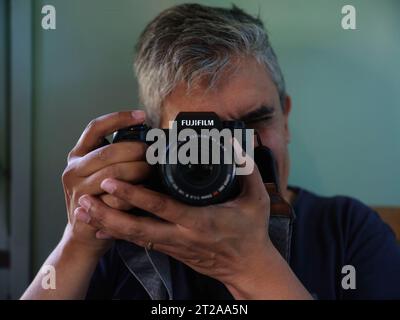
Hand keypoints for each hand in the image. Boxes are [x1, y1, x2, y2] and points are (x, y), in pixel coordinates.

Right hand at [61, 110, 149, 255]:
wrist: (84, 233)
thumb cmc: (99, 197)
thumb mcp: (100, 171)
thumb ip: (116, 155)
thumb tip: (148, 138)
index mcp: (78, 155)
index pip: (96, 128)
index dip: (119, 119)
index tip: (141, 116)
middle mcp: (73, 169)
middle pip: (108, 152)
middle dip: (135, 150)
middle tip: (153, 152)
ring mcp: (78, 190)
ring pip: (113, 174)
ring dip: (138, 171)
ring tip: (152, 170)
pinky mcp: (87, 209)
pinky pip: (116, 199)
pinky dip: (134, 194)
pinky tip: (146, 190)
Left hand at [75, 157, 272, 287]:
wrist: (247, 268)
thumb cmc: (251, 234)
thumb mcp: (256, 201)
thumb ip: (248, 171)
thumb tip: (241, 145)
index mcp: (200, 221)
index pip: (163, 207)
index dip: (136, 196)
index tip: (113, 181)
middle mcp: (181, 236)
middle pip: (137, 227)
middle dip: (108, 213)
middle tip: (83, 198)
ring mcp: (173, 245)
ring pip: (133, 237)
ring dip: (106, 223)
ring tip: (83, 211)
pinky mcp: (170, 250)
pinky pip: (139, 242)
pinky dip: (118, 234)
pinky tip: (101, 226)